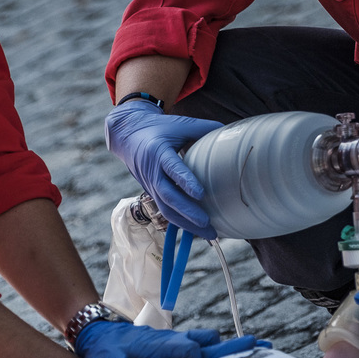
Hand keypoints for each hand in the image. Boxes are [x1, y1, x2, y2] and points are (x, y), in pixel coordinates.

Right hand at [104, 100, 222, 237]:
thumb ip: (203, 128)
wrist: (129, 136)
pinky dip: (181, 222)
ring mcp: (151, 185)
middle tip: (207, 222)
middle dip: (187, 212)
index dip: (185, 181)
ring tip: (208, 233)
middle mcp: (153, 172)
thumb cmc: (159, 129)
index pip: (173, 169)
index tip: (200, 193)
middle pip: (168, 196)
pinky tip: (198, 230)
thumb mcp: (179, 124)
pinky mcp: (152, 194)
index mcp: (159, 152)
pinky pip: (166, 211)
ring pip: (166, 209)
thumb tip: (229, 133)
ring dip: (186, 224)